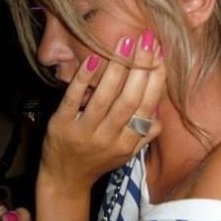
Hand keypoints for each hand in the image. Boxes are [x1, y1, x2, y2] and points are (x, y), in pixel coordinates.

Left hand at [38, 31, 165, 193]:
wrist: (65, 181)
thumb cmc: (99, 160)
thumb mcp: (127, 152)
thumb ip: (145, 133)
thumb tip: (159, 109)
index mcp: (128, 142)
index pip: (146, 106)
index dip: (155, 79)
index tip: (159, 53)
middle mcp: (109, 138)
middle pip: (129, 100)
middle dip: (140, 67)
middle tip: (146, 39)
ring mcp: (84, 132)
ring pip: (104, 98)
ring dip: (116, 69)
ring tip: (125, 43)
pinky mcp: (61, 126)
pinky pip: (73, 100)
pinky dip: (84, 80)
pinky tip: (94, 59)